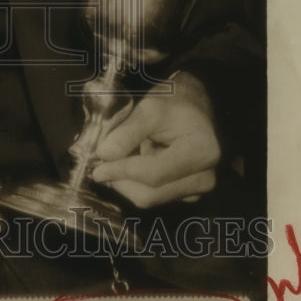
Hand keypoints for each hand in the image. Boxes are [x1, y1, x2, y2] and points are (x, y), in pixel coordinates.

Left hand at [90, 72, 219, 207]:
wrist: (193, 106)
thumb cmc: (174, 102)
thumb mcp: (149, 108)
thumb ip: (127, 132)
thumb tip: (103, 155)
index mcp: (201, 153)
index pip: (154, 174)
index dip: (121, 172)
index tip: (96, 169)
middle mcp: (204, 178)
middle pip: (150, 194)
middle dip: (121, 179)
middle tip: (102, 162)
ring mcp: (196, 189)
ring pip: (149, 198)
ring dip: (127, 180)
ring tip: (125, 154)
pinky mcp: (186, 194)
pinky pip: (153, 196)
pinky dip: (135, 183)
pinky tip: (135, 161)